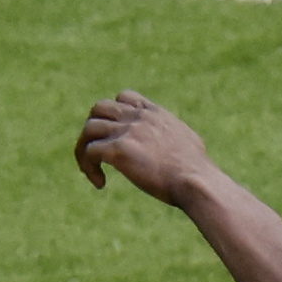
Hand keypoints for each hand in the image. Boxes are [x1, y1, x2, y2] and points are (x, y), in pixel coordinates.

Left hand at [76, 92, 216, 202]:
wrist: (196, 181)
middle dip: (93, 129)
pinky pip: (89, 152)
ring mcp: (127, 131)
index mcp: (154, 113)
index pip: (124, 97)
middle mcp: (138, 116)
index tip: (117, 137)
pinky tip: (100, 184)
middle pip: (99, 108)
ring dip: (84, 149)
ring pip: (89, 129)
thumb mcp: (187, 142)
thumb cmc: (198, 171)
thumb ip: (175, 137)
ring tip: (91, 170)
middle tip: (97, 153)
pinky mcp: (118, 150)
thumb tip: (179, 145)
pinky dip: (88, 167)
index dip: (114, 115)